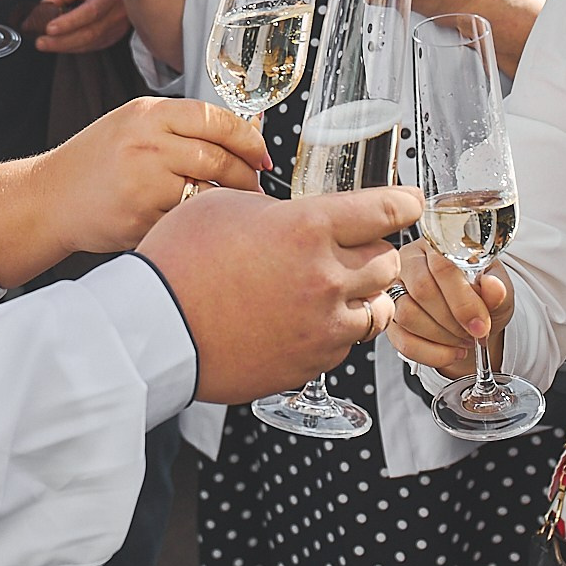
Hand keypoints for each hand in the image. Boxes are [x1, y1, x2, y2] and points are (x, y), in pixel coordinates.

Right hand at [0, 98, 271, 283]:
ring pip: (208, 190)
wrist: (48, 198)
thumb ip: (178, 126)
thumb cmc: (95, 162)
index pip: (214, 118)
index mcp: (147, 113)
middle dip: (246, 174)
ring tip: (236, 206)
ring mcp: (142, 181)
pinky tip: (202, 224)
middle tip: (255, 184)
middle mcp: (146, 143)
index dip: (247, 138)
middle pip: (218, 156)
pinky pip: (186, 220)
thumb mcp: (132, 125)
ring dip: (230, 201)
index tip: (262, 154)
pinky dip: (200, 223)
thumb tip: (241, 135)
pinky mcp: (140, 217)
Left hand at [24, 0, 130, 54]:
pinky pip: (93, 46)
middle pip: (90, 33)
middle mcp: (118, 12)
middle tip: (41, 42)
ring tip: (46, 44)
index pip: (90, 11)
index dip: (69, 22)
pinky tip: (60, 44)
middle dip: (62, 41)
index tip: (49, 28)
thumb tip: (41, 11)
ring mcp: (119, 26)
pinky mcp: (115, 35)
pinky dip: (74, 47)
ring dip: (65, 46)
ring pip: (91, 43)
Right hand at [140, 184, 417, 402]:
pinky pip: (346, 343)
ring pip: (378, 308)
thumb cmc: (178, 262)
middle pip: (387, 260)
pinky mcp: (311, 363)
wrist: (154, 329)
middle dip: (374, 249)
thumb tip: (293, 215)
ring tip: (337, 288)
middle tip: (351, 247)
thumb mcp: (224, 206)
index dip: (404, 203)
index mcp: (307, 227)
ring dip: (364, 294)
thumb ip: (274, 209)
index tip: (410, 202)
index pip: (385, 211)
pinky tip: (308, 320)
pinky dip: (337, 329)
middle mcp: (326, 277)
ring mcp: (322, 326)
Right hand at [386, 241, 515, 380]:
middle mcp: (409, 262)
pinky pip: (402, 341)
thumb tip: (494, 287)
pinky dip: (432, 353)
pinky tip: (450, 352)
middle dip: (453, 321)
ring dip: (442, 337)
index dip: (463, 300)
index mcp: (437, 246)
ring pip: (407, 315)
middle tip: (474, 333)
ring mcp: (394, 290)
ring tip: (462, 339)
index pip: (442, 267)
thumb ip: (498, 289)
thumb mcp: (499, 292)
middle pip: (421, 290)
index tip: (480, 325)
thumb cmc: (481, 298)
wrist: (471, 321)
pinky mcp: (389, 318)